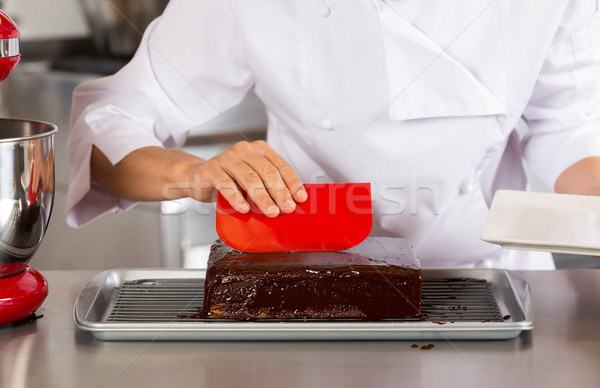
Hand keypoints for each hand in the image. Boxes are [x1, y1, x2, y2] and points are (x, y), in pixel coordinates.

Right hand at [179, 140, 307, 216]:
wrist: (196, 178)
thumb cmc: (230, 181)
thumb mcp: (251, 181)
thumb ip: (268, 187)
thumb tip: (291, 204)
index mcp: (259, 149)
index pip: (280, 166)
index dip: (292, 183)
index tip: (301, 198)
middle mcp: (244, 150)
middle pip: (267, 172)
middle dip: (280, 192)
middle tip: (288, 208)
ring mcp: (226, 157)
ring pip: (249, 178)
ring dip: (262, 197)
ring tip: (271, 212)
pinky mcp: (211, 169)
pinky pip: (226, 184)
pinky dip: (236, 197)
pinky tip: (244, 209)